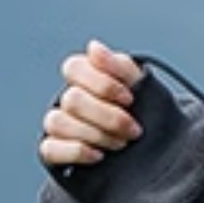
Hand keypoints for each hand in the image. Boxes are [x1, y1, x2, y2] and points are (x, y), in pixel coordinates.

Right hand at [41, 40, 143, 167]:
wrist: (153, 150)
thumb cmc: (143, 113)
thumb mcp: (140, 86)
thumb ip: (119, 66)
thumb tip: (93, 47)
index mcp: (84, 77)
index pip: (73, 67)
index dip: (102, 84)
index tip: (130, 99)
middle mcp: (67, 99)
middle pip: (71, 99)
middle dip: (108, 117)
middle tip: (133, 129)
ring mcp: (59, 124)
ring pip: (58, 123)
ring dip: (95, 135)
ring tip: (120, 144)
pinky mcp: (54, 152)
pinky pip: (50, 149)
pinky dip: (76, 151)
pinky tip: (98, 155)